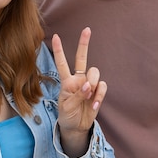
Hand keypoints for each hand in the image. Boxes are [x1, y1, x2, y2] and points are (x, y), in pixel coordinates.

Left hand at [52, 27, 106, 157]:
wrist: (76, 127)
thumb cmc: (67, 115)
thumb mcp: (66, 106)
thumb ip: (77, 95)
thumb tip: (88, 86)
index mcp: (66, 81)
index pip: (62, 63)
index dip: (59, 50)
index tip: (55, 36)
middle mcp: (78, 79)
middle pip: (82, 58)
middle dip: (84, 43)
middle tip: (87, 29)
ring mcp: (89, 85)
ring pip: (95, 72)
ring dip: (93, 83)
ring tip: (88, 96)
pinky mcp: (98, 92)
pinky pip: (102, 87)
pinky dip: (99, 96)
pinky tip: (93, 105)